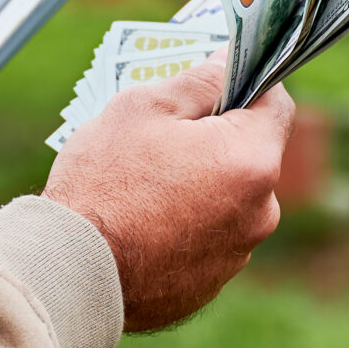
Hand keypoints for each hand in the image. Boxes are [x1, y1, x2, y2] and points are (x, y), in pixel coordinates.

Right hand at [42, 54, 291, 330]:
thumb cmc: (105, 181)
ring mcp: (237, 254)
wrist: (72, 272)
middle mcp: (259, 212)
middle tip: (162, 135)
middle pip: (249, 155)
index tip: (213, 82)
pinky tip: (141, 222)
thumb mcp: (145, 107)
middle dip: (216, 138)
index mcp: (251, 160)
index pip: (276, 103)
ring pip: (228, 199)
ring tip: (143, 184)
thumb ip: (199, 80)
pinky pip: (207, 240)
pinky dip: (184, 226)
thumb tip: (229, 62)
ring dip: (200, 184)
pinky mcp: (210, 285)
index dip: (247, 84)